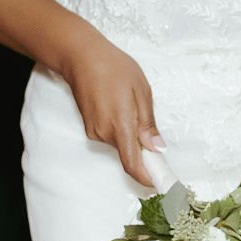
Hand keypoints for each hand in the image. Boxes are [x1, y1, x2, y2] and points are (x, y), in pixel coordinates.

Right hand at [63, 40, 162, 186]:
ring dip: (131, 136)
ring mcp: (94, 131)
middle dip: (143, 151)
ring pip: (120, 143)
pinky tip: (120, 105)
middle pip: (128, 154)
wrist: (81, 57)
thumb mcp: (141, 90)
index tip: (159, 183)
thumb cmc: (114, 68)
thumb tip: (157, 147)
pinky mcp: (89, 126)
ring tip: (132, 105)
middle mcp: (104, 134)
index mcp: (121, 126)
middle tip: (154, 135)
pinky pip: (110, 135)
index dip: (146, 178)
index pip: (133, 164)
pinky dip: (120, 129)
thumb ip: (147, 123)